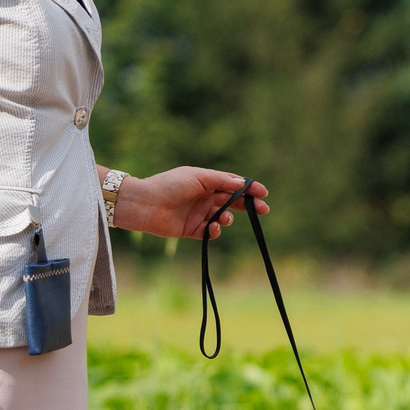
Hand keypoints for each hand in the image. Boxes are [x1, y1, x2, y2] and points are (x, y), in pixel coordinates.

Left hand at [111, 167, 269, 238]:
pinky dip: (215, 231)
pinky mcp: (192, 229)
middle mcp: (204, 197)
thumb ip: (221, 181)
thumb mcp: (198, 177)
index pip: (232, 184)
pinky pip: (210, 232)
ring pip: (222, 217)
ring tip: (224, 218)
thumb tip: (241, 183)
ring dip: (228, 218)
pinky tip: (213, 227)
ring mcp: (199, 213)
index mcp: (206, 181)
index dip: (248, 188)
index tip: (263, 193)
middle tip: (263, 210)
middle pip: (232, 201)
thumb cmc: (170, 185)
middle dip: (248, 205)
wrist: (146, 204)